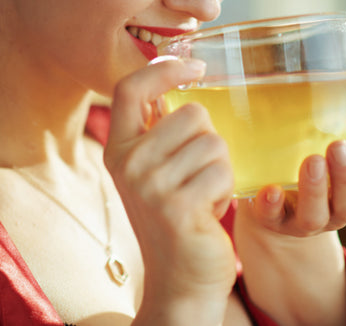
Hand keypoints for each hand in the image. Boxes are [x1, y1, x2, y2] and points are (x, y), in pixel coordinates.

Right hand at [105, 58, 235, 323]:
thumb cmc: (176, 218)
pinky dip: (227, 192)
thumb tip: (181, 73)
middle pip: (191, 114)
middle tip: (198, 176)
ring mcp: (149, 185)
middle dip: (209, 141)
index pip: (130, 88)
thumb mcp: (155, 170)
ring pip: (213, 143)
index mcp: (119, 148)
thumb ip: (159, 130)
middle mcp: (127, 163)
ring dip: (221, 170)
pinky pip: (222, 172)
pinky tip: (210, 212)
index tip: (195, 65)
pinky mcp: (177, 206)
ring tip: (203, 196)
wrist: (181, 280)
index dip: (163, 68)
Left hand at [241, 133, 345, 236]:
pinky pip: (273, 218)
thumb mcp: (340, 155)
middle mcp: (336, 212)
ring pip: (315, 216)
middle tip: (338, 147)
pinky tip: (271, 190)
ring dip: (315, 190)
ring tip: (312, 161)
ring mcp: (304, 221)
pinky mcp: (273, 221)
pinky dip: (271, 205)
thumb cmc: (317, 167)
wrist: (275, 200)